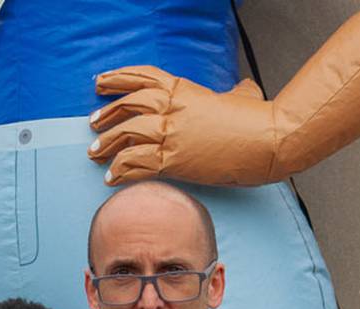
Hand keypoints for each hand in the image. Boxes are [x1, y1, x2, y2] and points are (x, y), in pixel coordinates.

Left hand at [89, 66, 278, 185]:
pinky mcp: (173, 160)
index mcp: (184, 90)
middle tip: (92, 124)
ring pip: (126, 135)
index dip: (117, 78)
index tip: (100, 83)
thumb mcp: (243, 95)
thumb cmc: (258, 118)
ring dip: (106, 143)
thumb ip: (234, 92)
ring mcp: (171, 134)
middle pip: (128, 106)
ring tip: (94, 153)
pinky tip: (110, 178)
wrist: (267, 141)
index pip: (142, 78)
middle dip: (106, 114)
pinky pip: (136, 164)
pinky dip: (120, 170)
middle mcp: (172, 109)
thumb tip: (242, 89)